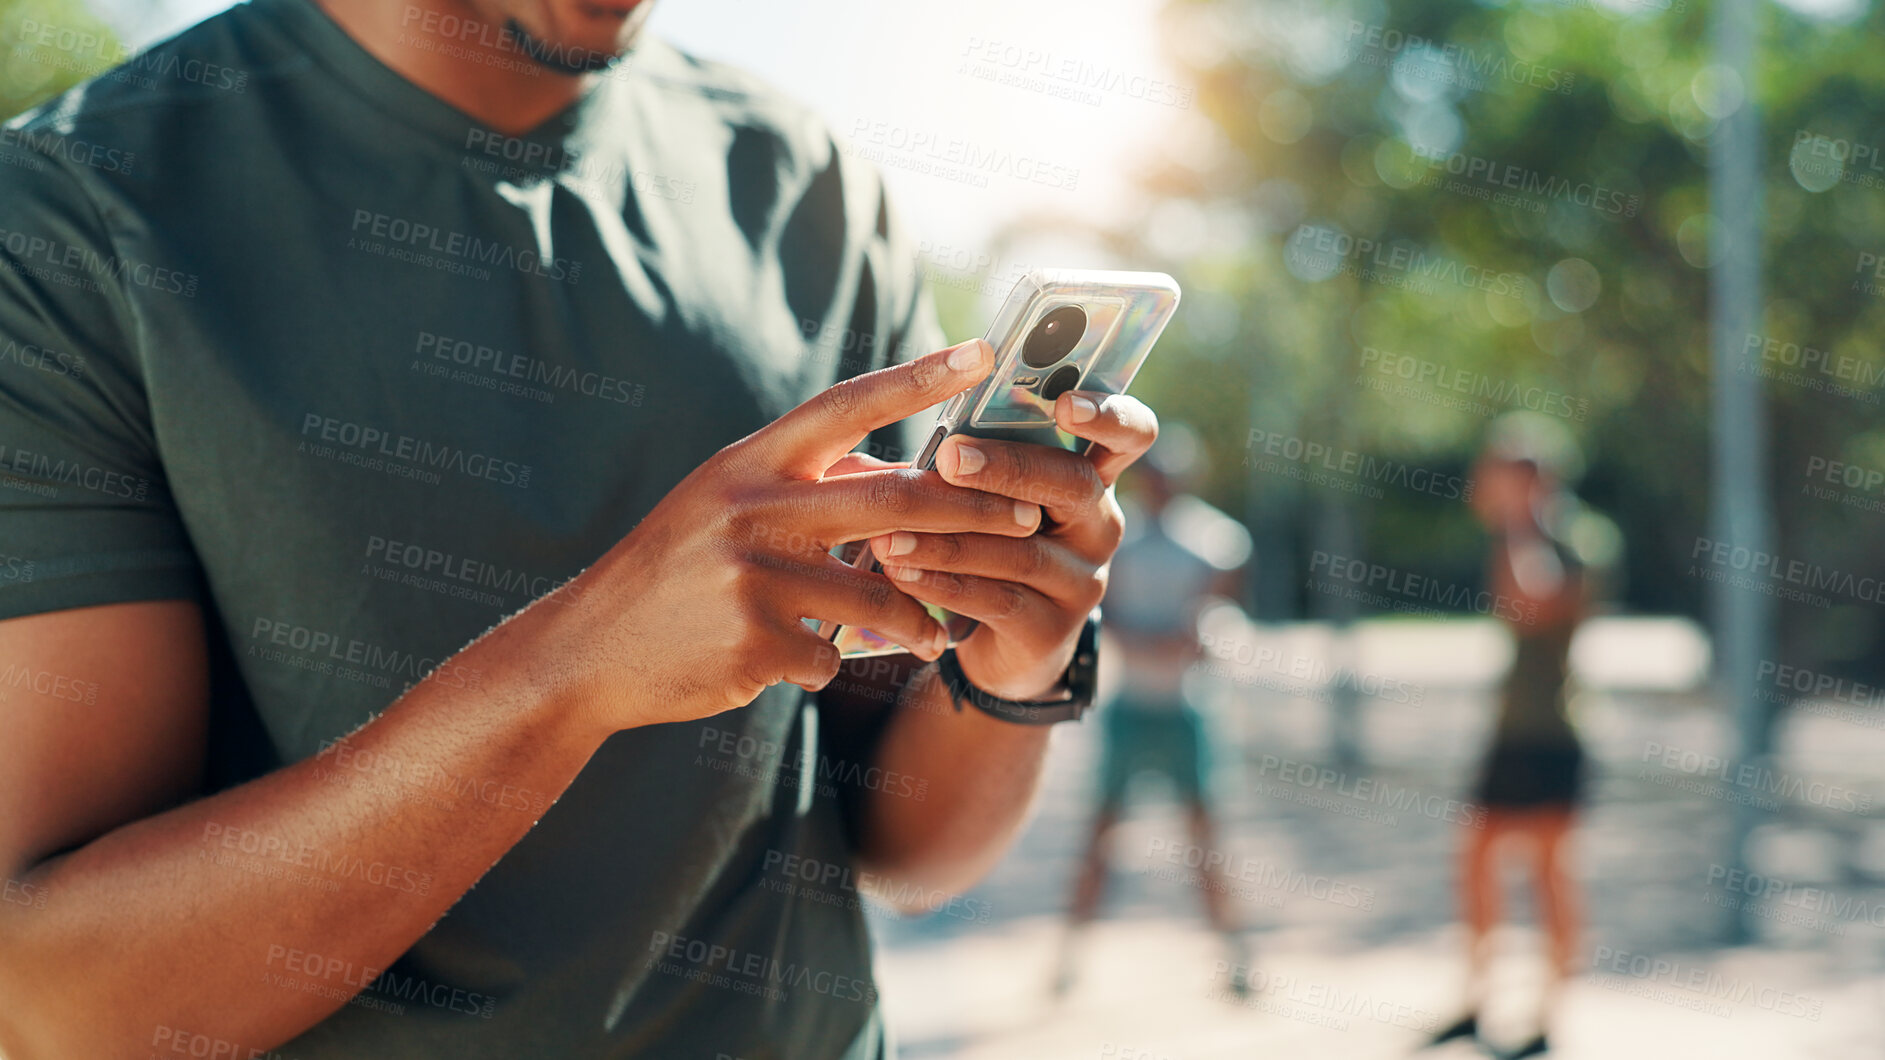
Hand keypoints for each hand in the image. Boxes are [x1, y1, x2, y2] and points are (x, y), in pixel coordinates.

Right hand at [523, 338, 1043, 736]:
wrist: (589, 652)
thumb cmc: (675, 570)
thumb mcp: (727, 506)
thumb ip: (807, 485)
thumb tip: (898, 470)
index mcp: (749, 464)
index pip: (846, 406)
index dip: (917, 377)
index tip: (983, 351)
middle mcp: (751, 509)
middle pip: (892, 499)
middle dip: (971, 511)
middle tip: (1024, 516)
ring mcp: (752, 578)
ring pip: (878, 595)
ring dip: (917, 619)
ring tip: (932, 635)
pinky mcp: (755, 644)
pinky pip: (832, 656)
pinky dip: (828, 664)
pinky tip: (796, 665)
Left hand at [866, 392, 1157, 699]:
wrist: (1005, 647)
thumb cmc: (991, 543)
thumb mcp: (994, 496)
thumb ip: (979, 455)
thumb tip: (920, 407)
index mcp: (1092, 476)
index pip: (1132, 435)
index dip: (1109, 415)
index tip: (1065, 403)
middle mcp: (1100, 526)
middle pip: (1073, 486)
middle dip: (1008, 468)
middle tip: (950, 457)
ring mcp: (1084, 582)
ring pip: (1023, 552)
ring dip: (951, 539)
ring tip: (890, 532)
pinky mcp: (1053, 631)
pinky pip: (999, 601)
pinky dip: (944, 584)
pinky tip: (900, 572)